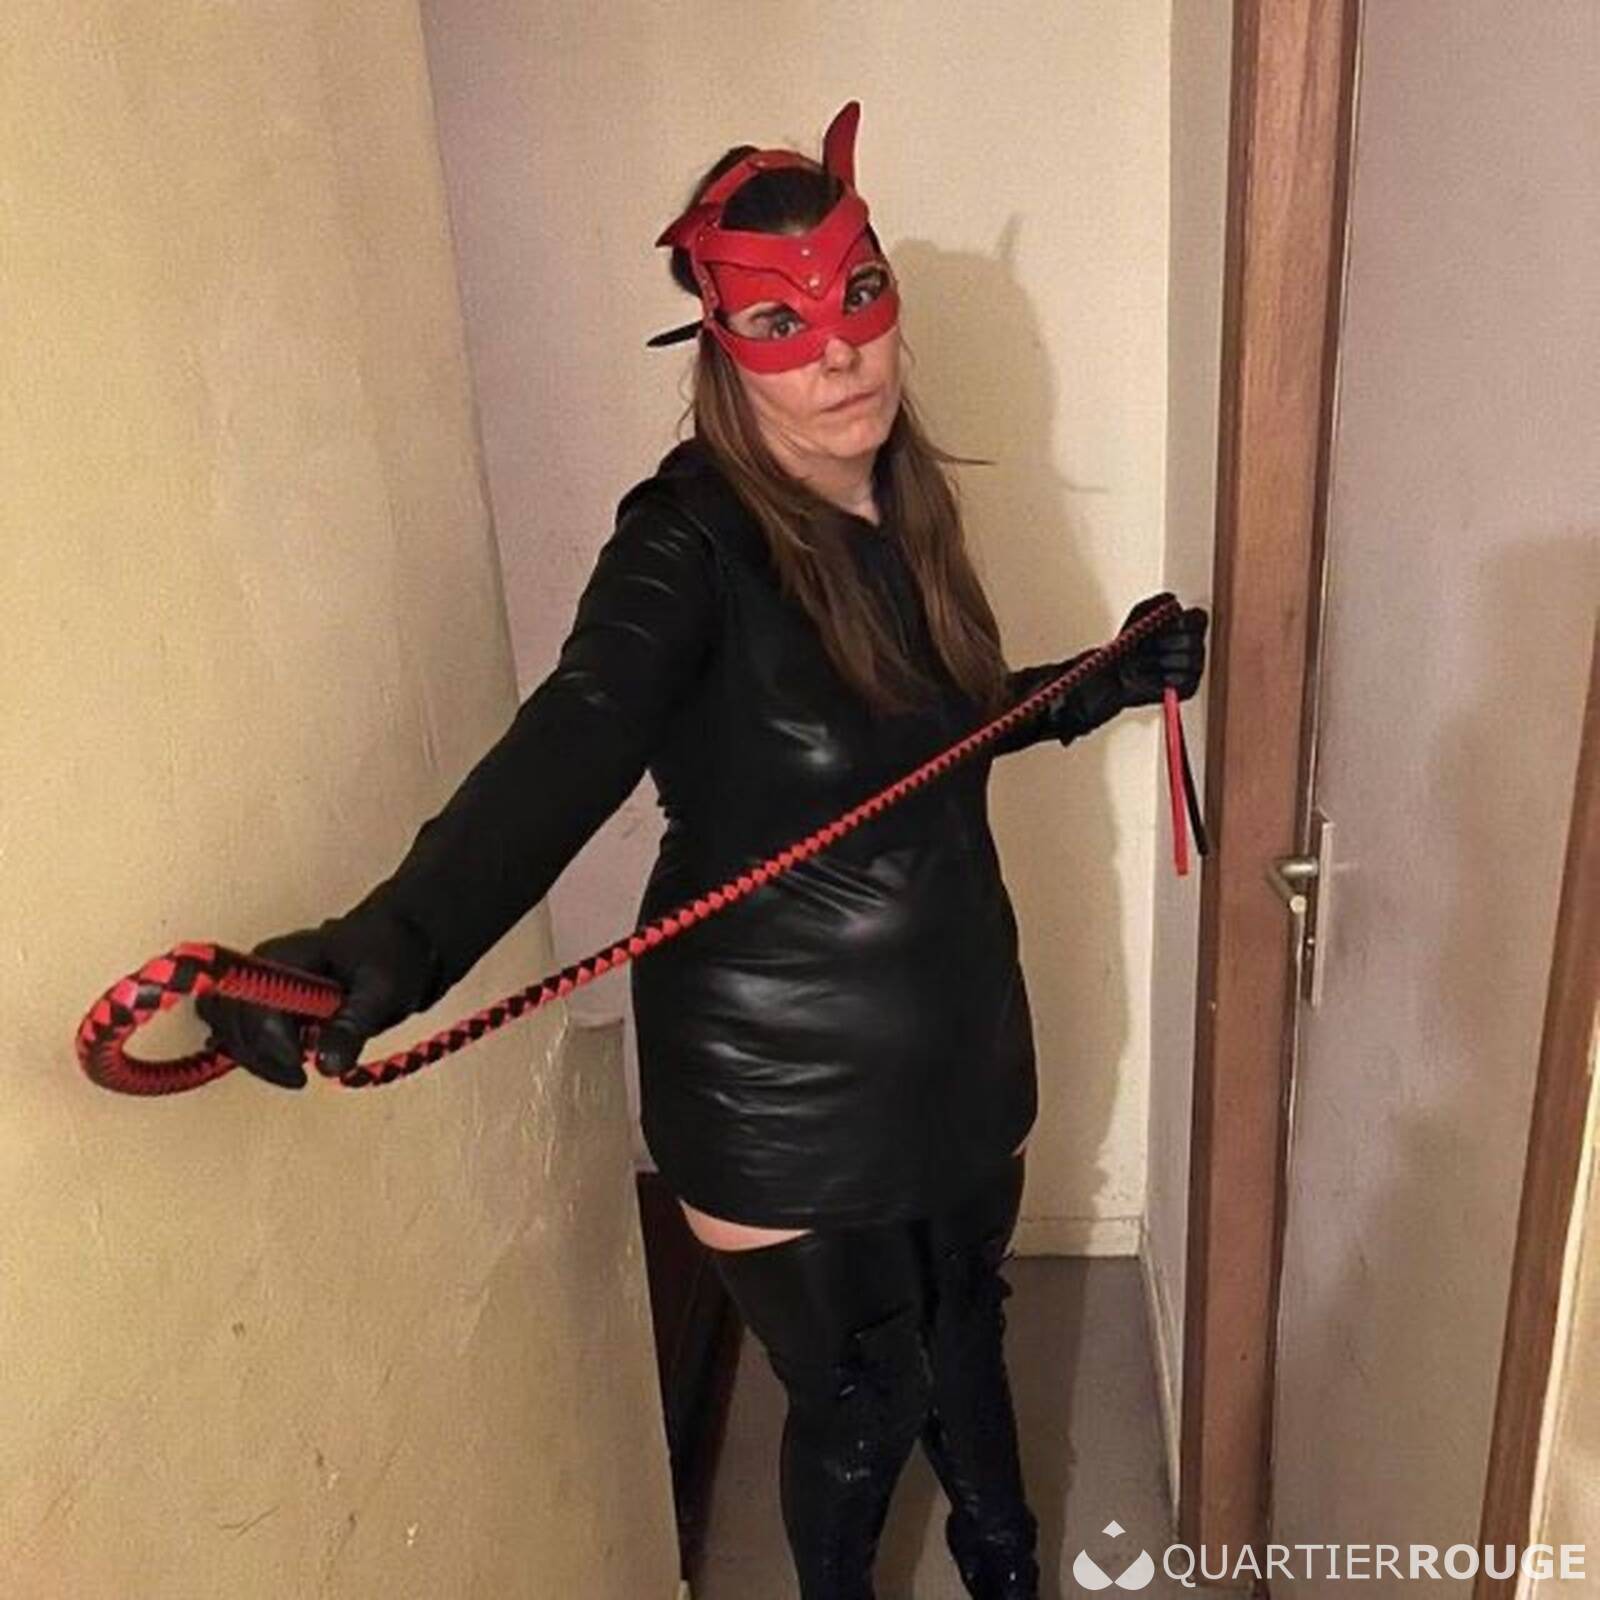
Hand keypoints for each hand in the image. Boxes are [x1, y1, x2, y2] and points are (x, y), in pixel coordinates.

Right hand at [195, 910, 437, 1089]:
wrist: (398, 942)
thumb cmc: (390, 956)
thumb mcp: (382, 991)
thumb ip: (352, 1026)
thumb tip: (327, 1067)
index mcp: (284, 957)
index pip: (254, 1006)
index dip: (272, 1042)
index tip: (301, 1066)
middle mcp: (261, 968)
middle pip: (230, 1020)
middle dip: (260, 1056)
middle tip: (299, 1077)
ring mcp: (259, 985)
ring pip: (229, 1029)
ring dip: (256, 1058)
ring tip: (296, 1071)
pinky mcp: (265, 1002)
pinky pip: (241, 1033)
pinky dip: (257, 1054)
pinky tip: (287, 1063)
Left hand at [1109, 591, 1207, 709]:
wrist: (1116, 676)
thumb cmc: (1129, 643)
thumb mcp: (1137, 617)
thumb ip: (1155, 604)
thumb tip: (1172, 599)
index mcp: (1187, 626)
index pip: (1200, 618)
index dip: (1188, 620)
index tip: (1174, 622)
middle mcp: (1196, 646)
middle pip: (1194, 640)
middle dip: (1168, 642)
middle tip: (1149, 646)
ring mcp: (1194, 668)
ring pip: (1189, 660)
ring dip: (1161, 660)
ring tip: (1144, 662)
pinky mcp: (1188, 687)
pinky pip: (1182, 680)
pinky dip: (1162, 677)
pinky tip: (1151, 676)